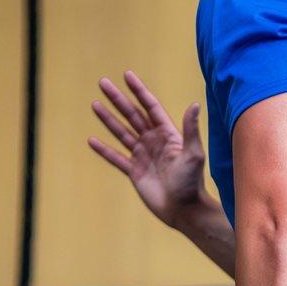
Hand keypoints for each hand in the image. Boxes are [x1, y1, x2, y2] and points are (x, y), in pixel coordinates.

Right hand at [88, 70, 207, 227]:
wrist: (183, 210)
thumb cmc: (192, 182)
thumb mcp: (193, 154)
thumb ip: (190, 129)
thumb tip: (195, 104)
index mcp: (167, 134)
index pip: (150, 107)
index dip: (139, 91)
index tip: (127, 75)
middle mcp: (154, 141)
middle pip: (132, 115)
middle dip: (118, 99)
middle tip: (103, 83)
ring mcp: (143, 156)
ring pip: (122, 133)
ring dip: (108, 119)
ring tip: (95, 105)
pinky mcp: (134, 171)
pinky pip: (116, 158)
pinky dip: (104, 150)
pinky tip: (92, 140)